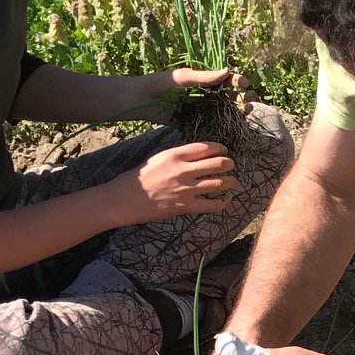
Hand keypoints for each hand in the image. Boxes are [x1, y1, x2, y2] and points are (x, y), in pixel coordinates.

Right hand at [103, 141, 236, 223]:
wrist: (123, 199)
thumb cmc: (137, 178)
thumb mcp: (157, 158)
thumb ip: (176, 156)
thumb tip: (194, 154)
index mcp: (174, 155)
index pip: (205, 147)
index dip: (219, 148)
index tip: (224, 150)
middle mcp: (183, 170)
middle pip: (217, 163)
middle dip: (228, 163)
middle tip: (230, 165)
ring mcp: (186, 189)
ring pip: (219, 183)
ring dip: (229, 181)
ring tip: (231, 180)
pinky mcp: (185, 206)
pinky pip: (212, 204)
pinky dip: (222, 202)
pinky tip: (225, 200)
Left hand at [146, 66, 251, 117]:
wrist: (140, 100)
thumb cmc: (159, 84)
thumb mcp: (183, 77)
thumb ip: (204, 77)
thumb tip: (227, 71)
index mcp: (201, 80)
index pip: (224, 79)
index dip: (236, 81)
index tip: (244, 84)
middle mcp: (202, 93)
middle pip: (227, 95)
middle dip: (241, 97)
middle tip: (251, 101)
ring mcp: (198, 107)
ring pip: (222, 109)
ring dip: (236, 111)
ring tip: (246, 112)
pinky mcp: (192, 120)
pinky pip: (209, 122)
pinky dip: (221, 124)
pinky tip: (232, 126)